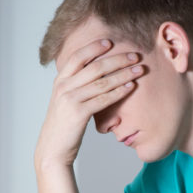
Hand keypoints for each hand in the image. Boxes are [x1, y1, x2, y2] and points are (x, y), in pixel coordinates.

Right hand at [34, 39, 144, 168]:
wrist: (52, 150)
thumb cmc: (63, 127)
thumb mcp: (65, 102)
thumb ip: (76, 88)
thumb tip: (94, 77)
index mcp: (60, 81)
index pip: (77, 57)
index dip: (94, 47)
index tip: (111, 42)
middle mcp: (63, 87)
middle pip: (94, 66)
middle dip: (117, 59)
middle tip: (135, 55)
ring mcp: (70, 99)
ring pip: (102, 81)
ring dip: (124, 74)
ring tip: (139, 69)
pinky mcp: (78, 113)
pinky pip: (103, 99)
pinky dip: (119, 91)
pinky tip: (131, 86)